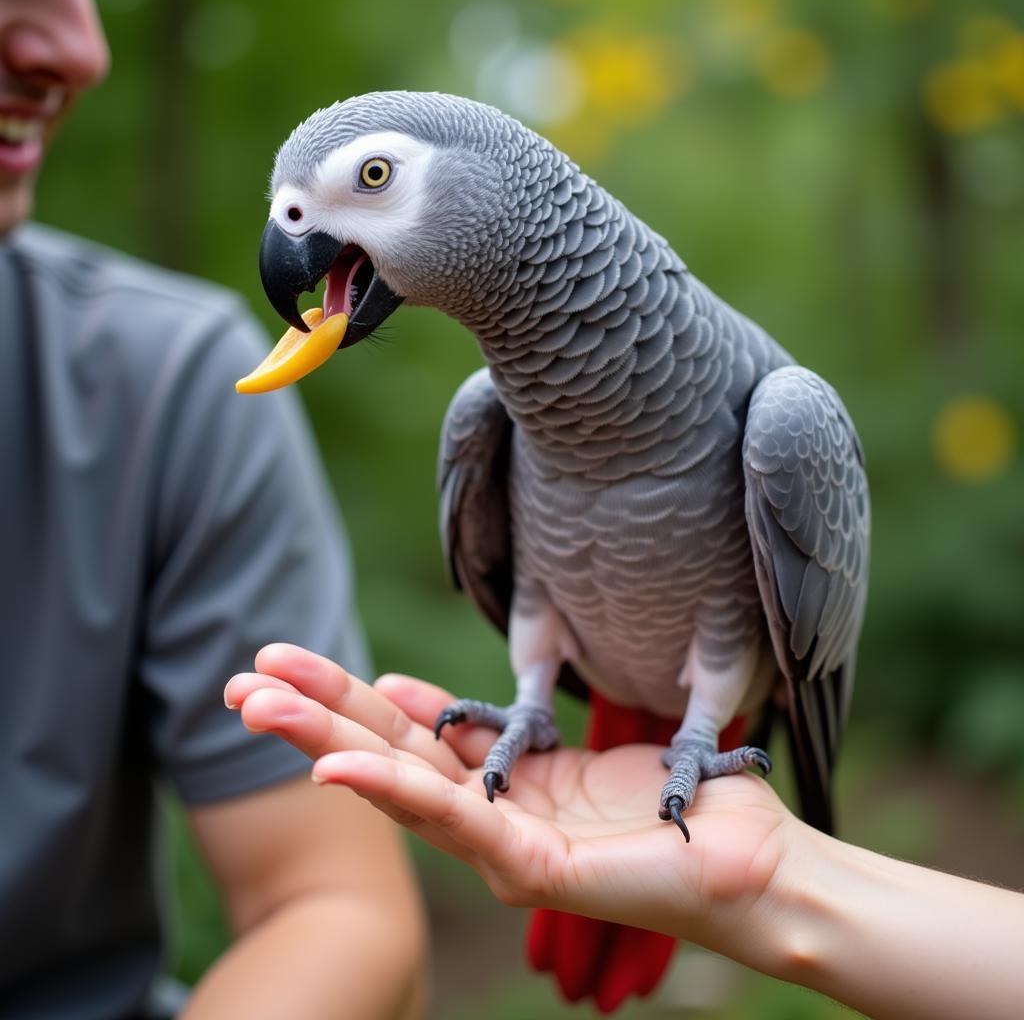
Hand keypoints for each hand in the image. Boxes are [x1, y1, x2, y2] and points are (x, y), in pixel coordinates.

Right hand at [225, 645, 795, 944]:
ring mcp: (504, 851)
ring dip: (324, 744)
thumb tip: (409, 694)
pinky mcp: (533, 867)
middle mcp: (486, 826)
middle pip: (383, 758)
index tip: (286, 668)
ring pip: (400, 786)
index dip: (342, 703)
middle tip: (239, 680)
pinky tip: (334, 768)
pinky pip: (456, 820)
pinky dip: (392, 790)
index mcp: (494, 795)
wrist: (747, 862)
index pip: (403, 741)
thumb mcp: (563, 752)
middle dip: (311, 717)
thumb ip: (492, 733)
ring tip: (256, 706)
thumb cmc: (671, 806)